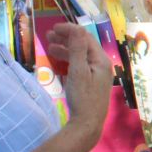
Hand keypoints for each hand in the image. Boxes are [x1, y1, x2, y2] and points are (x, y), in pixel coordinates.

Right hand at [45, 24, 113, 140]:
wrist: (87, 123)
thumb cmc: (83, 97)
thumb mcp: (78, 71)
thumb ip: (77, 49)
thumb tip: (77, 28)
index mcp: (101, 60)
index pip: (85, 38)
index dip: (70, 30)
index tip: (54, 28)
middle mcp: (102, 65)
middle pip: (83, 45)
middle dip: (66, 39)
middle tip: (49, 36)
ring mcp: (97, 74)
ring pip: (81, 56)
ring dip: (66, 49)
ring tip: (50, 47)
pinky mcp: (92, 82)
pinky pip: (80, 66)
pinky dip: (69, 60)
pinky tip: (58, 61)